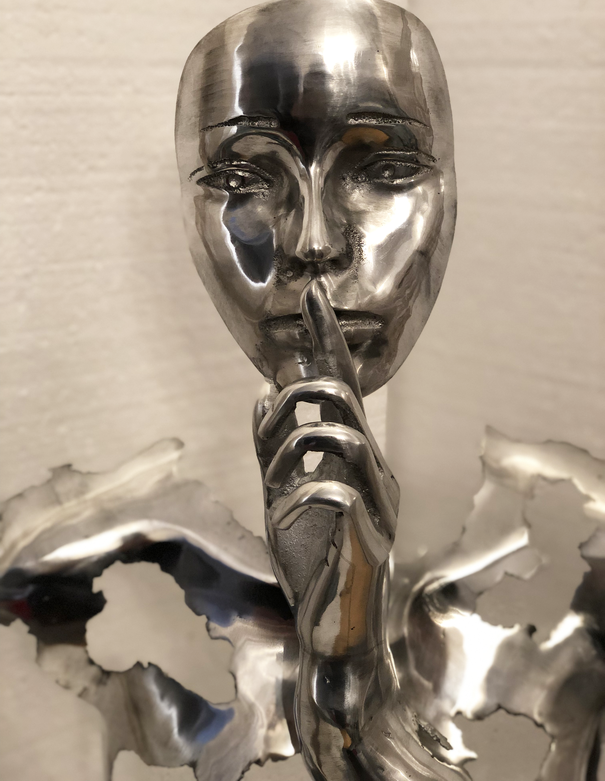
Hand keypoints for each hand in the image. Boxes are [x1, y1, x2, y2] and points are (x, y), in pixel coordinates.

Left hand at [254, 280, 398, 600]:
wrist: (335, 625)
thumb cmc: (313, 556)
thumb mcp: (282, 493)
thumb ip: (275, 447)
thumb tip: (262, 396)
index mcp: (354, 454)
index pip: (345, 385)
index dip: (327, 339)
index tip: (313, 293)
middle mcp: (373, 466)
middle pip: (342, 396)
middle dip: (296, 393)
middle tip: (272, 421)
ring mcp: (377, 498)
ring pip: (338, 432)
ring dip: (287, 448)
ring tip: (273, 482)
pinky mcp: (370, 531)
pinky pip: (331, 487)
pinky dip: (293, 493)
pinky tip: (283, 516)